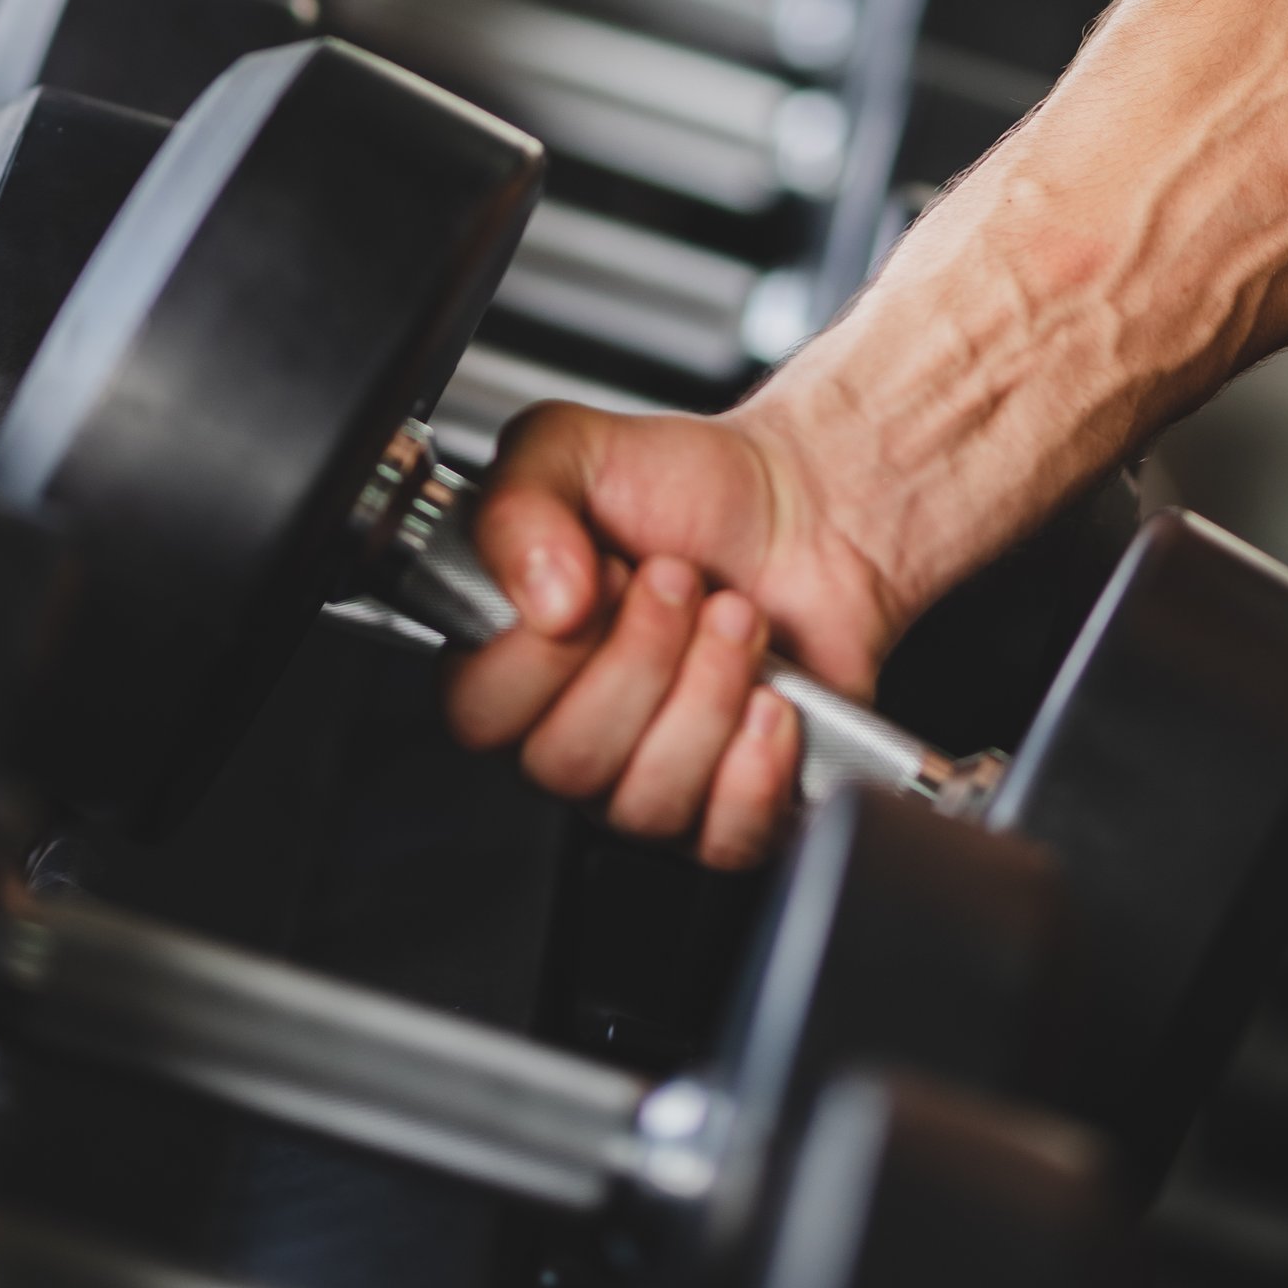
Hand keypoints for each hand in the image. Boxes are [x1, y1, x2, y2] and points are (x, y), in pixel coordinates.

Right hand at [444, 398, 899, 868]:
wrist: (806, 507)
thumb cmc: (688, 487)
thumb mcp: (573, 449)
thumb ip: (517, 504)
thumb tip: (541, 598)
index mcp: (511, 660)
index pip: (481, 712)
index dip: (549, 650)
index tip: (607, 575)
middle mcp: (568, 733)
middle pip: (567, 762)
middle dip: (646, 654)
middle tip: (683, 582)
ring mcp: (645, 780)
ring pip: (646, 800)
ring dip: (709, 689)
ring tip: (736, 617)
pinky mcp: (728, 810)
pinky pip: (724, 839)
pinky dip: (757, 764)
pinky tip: (772, 697)